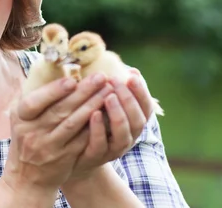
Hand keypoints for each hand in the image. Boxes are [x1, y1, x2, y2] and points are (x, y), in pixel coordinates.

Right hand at [2, 74, 113, 196]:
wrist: (27, 177)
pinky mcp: (65, 158)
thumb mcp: (18, 118)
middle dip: (83, 92)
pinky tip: (108, 113)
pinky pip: (83, 139)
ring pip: (74, 124)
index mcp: (20, 119)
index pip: (34, 102)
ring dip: (93, 106)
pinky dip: (96, 125)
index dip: (53, 92)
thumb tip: (45, 68)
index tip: (71, 80)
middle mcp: (33, 133)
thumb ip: (30, 97)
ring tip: (108, 90)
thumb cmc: (25, 138)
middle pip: (60, 110)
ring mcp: (49, 147)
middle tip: (101, 77)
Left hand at [63, 68, 154, 183]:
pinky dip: (99, 128)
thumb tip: (125, 66)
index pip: (146, 107)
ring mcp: (114, 149)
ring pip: (123, 134)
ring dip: (118, 113)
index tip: (132, 74)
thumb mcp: (105, 103)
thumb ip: (114, 89)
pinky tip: (94, 113)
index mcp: (134, 122)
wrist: (75, 154)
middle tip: (117, 81)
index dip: (141, 91)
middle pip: (138, 119)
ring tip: (109, 96)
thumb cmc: (93, 121)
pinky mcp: (96, 156)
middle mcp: (129, 136)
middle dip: (129, 99)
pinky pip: (100, 144)